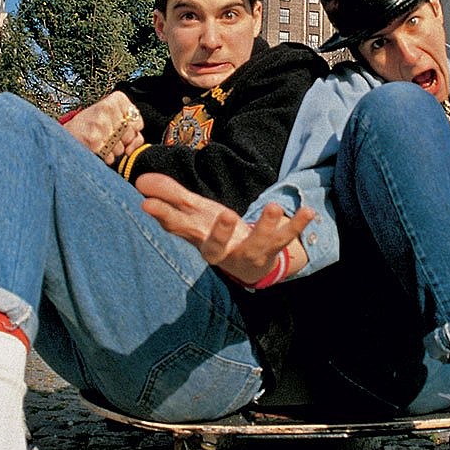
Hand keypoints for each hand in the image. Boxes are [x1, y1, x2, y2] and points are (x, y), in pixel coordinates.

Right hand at [63, 91, 144, 163]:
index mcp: (114, 100)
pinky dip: (105, 158)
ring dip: (112, 150)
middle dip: (121, 142)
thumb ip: (131, 124)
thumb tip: (138, 139)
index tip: (119, 128)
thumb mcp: (110, 117)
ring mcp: (101, 126)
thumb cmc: (89, 126)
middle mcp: (108, 110)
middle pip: (130, 136)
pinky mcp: (95, 142)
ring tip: (98, 141)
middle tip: (105, 135)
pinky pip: (111, 157)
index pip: (137, 121)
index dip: (131, 130)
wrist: (63, 136)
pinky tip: (95, 149)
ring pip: (121, 148)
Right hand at [136, 173, 314, 285]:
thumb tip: (141, 182)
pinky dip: (297, 225)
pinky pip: (286, 238)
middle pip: (217, 246)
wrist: (249, 267)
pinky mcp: (271, 249)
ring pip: (257, 243)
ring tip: (272, 208)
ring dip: (265, 227)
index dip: (164, 216)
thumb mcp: (194, 215)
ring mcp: (249, 252)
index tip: (146, 204)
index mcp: (199, 239)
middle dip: (220, 233)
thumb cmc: (216, 234)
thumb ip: (171, 196)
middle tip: (226, 215)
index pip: (179, 227)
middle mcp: (222, 250)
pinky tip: (308, 211)